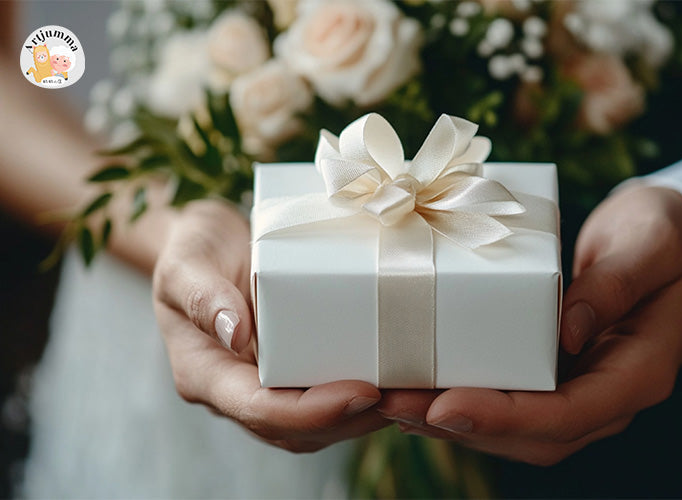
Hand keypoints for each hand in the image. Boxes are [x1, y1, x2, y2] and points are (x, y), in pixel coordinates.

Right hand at [153, 200, 388, 452]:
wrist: (209, 244)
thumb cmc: (193, 249)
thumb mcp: (186, 261)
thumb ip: (202, 296)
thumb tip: (235, 333)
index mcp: (206, 374)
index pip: (260, 409)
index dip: (312, 410)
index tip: (364, 392)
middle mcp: (238, 392)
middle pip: (298, 429)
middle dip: (354, 420)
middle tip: (408, 397)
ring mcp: (268, 386)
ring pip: (320, 424)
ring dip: (368, 416)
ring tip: (416, 394)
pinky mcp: (293, 373)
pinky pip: (329, 398)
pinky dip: (367, 397)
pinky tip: (402, 379)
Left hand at [377, 185, 681, 464]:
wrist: (671, 243)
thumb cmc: (667, 237)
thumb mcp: (652, 244)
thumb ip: (617, 283)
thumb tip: (567, 330)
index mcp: (639, 372)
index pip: (570, 415)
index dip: (505, 419)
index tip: (444, 407)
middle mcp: (607, 395)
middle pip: (532, 436)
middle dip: (460, 425)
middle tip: (394, 404)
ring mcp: (579, 390)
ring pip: (514, 430)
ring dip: (450, 420)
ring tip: (390, 401)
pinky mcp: (555, 375)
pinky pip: (509, 401)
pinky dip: (462, 400)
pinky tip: (417, 388)